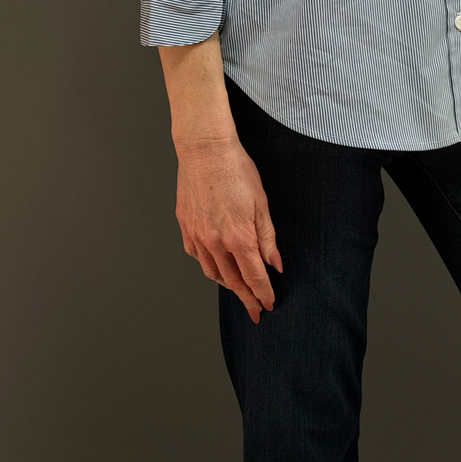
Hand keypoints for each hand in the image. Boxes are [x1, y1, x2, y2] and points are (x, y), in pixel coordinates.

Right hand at [174, 134, 282, 323]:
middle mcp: (215, 242)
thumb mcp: (262, 203)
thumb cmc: (236, 170)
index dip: (263, 294)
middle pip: (233, 281)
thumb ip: (268, 237)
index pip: (254, 277)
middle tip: (255, 310)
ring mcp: (197, 236)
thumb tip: (275, 264)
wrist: (205, 151)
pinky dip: (208, 266)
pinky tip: (216, 266)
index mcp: (239, 237)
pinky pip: (197, 256)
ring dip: (227, 285)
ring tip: (238, 290)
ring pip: (212, 272)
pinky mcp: (185, 227)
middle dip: (247, 298)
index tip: (268, 305)